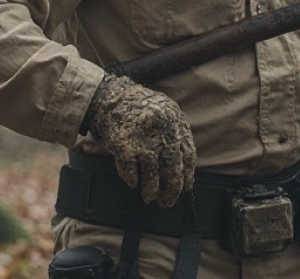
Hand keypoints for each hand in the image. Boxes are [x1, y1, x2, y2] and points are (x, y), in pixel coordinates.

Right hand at [84, 74, 195, 206]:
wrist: (111, 96)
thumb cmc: (140, 106)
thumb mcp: (166, 111)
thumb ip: (176, 133)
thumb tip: (185, 164)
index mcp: (176, 124)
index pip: (188, 156)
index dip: (187, 175)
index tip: (185, 189)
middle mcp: (163, 134)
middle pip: (172, 170)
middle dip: (171, 190)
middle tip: (168, 202)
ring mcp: (144, 142)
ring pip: (152, 176)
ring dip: (151, 191)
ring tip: (150, 199)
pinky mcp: (125, 148)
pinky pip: (130, 172)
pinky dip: (132, 180)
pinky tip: (133, 184)